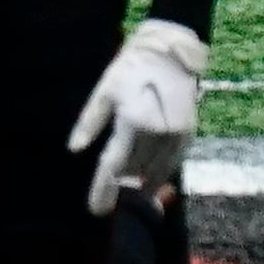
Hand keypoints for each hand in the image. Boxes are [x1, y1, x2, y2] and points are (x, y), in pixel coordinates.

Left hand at [69, 18, 205, 215]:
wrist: (171, 53)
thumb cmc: (130, 69)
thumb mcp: (104, 92)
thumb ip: (89, 123)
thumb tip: (74, 150)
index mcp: (132, 123)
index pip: (113, 166)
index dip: (104, 190)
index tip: (96, 211)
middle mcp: (157, 134)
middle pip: (134, 172)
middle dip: (121, 188)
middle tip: (109, 201)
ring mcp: (176, 135)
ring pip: (156, 172)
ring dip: (142, 185)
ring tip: (129, 196)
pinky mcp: (189, 134)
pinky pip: (173, 163)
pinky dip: (160, 174)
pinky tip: (149, 182)